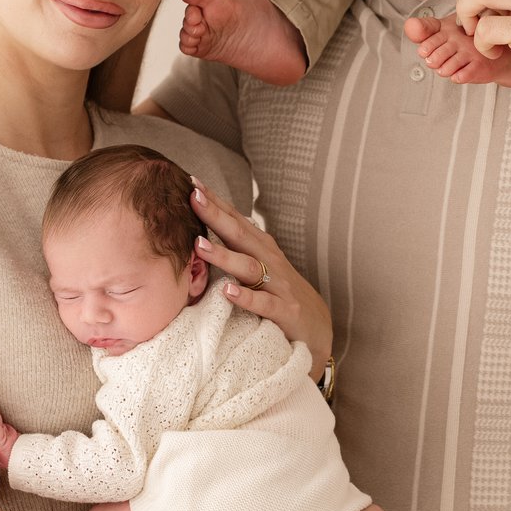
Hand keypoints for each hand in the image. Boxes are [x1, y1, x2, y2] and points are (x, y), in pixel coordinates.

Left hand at [190, 178, 332, 373]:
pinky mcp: (284, 311)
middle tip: (193, 197)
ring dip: (224, 255)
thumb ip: (236, 247)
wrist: (317, 327)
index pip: (235, 220)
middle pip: (239, 234)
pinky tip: (227, 291)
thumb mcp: (259, 266)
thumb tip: (205, 226)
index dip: (216, 202)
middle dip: (216, 215)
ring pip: (249, 267)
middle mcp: (270, 260)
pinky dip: (245, 297)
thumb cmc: (280, 293)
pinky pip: (263, 303)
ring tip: (198, 245)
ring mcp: (278, 286)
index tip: (193, 182)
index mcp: (261, 248)